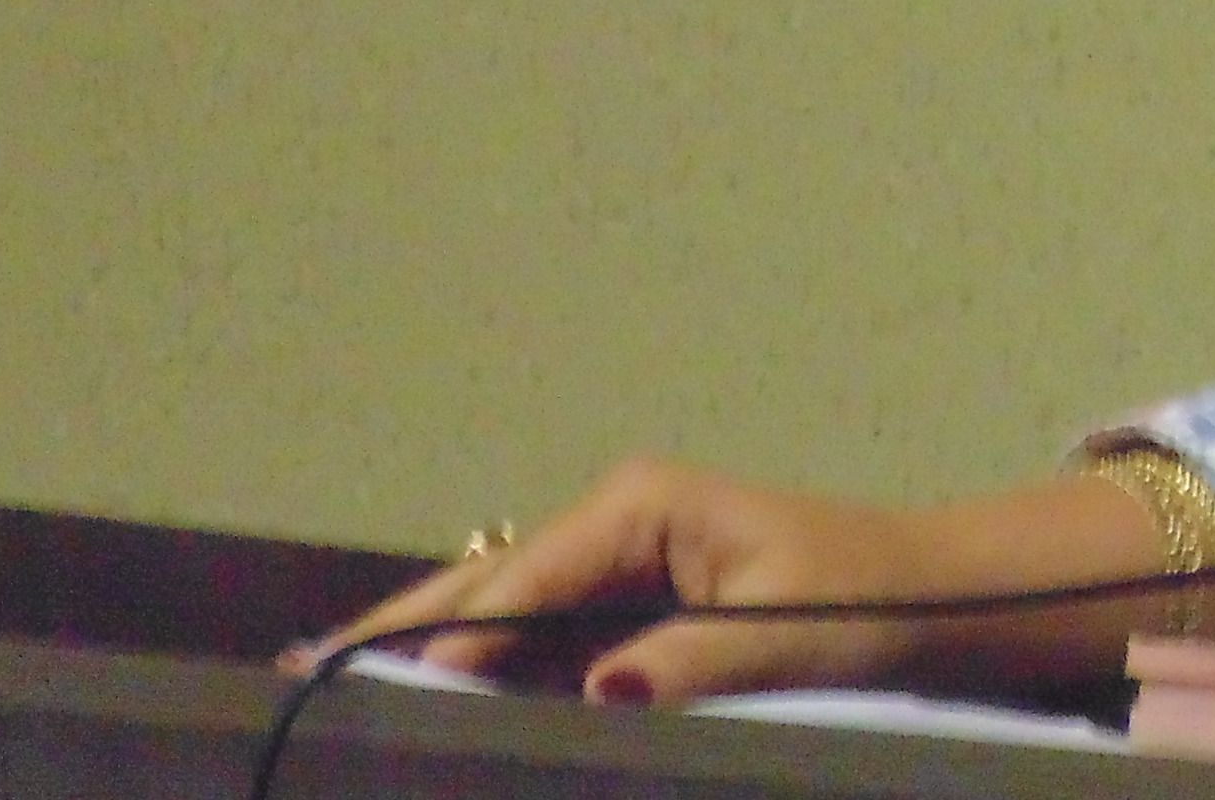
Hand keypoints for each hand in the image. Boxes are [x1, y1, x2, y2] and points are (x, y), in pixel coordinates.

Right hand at [289, 458, 1155, 707]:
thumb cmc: (862, 596)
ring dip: (421, 658)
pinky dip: (473, 675)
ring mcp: (609, 566)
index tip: (369, 684)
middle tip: (292, 678)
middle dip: (396, 636)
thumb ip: (687, 663)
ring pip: (492, 618)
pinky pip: (529, 645)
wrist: (922, 596)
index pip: (517, 586)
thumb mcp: (782, 629)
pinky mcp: (619, 610)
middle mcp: (610, 524)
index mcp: (639, 505)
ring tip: (320, 693)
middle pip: (480, 590)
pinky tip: (413, 707)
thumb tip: (602, 685)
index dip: (446, 642)